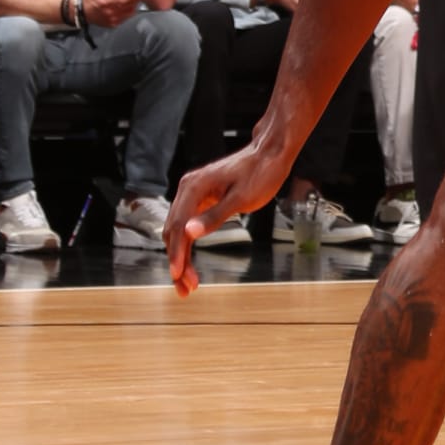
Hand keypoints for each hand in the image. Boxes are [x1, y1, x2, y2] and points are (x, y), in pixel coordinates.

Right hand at [82, 0, 139, 28]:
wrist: (83, 12)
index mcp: (106, 2)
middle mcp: (110, 12)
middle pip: (130, 6)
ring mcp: (112, 20)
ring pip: (130, 13)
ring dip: (134, 6)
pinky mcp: (113, 24)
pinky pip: (126, 18)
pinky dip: (129, 12)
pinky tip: (129, 6)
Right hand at [169, 144, 291, 292]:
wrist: (270, 155)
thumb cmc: (260, 173)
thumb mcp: (241, 199)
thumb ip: (214, 217)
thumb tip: (189, 233)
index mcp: (193, 187)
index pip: (177, 226)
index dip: (176, 253)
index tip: (177, 275)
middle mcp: (188, 189)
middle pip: (174, 231)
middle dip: (178, 261)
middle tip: (185, 289)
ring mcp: (193, 194)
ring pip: (179, 231)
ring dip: (182, 257)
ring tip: (189, 284)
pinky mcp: (202, 199)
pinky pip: (189, 225)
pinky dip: (189, 245)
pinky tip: (191, 264)